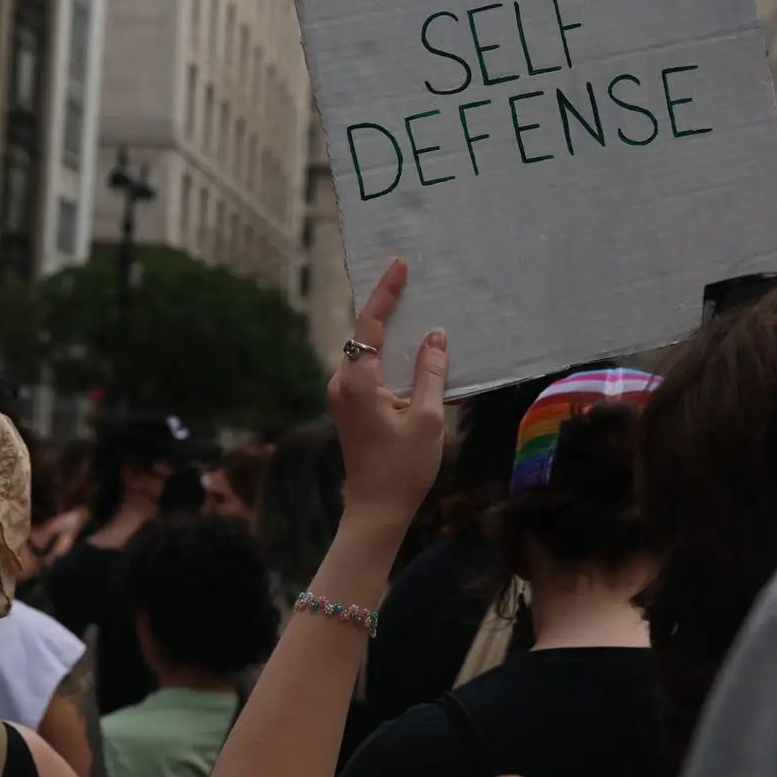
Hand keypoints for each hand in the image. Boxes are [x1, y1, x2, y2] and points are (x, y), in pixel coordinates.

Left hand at [328, 259, 448, 532]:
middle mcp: (342, 383)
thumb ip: (430, 372)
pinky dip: (389, 357)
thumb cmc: (403, 467)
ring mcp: (342, 396)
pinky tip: (412, 352)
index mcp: (357, 381)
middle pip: (365, 335)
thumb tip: (435, 335)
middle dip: (387, 307)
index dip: (386, 293)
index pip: (370, 326)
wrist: (376, 510)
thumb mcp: (427, 417)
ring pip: (367, 353)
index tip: (398, 265)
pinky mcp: (350, 408)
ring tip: (414, 308)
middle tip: (409, 279)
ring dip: (390, 334)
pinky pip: (369, 371)